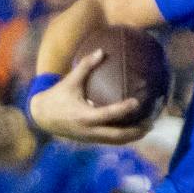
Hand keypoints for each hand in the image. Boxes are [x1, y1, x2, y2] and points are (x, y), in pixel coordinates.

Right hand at [28, 48, 150, 143]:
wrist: (42, 117)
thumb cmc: (57, 96)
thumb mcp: (70, 81)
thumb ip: (85, 66)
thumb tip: (101, 51)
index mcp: (84, 116)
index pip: (108, 114)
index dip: (124, 109)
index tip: (137, 102)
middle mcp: (89, 130)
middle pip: (117, 135)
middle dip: (135, 131)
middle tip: (151, 122)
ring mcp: (90, 137)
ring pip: (116, 141)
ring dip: (132, 136)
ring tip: (147, 127)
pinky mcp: (90, 140)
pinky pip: (110, 140)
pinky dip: (123, 136)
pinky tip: (134, 129)